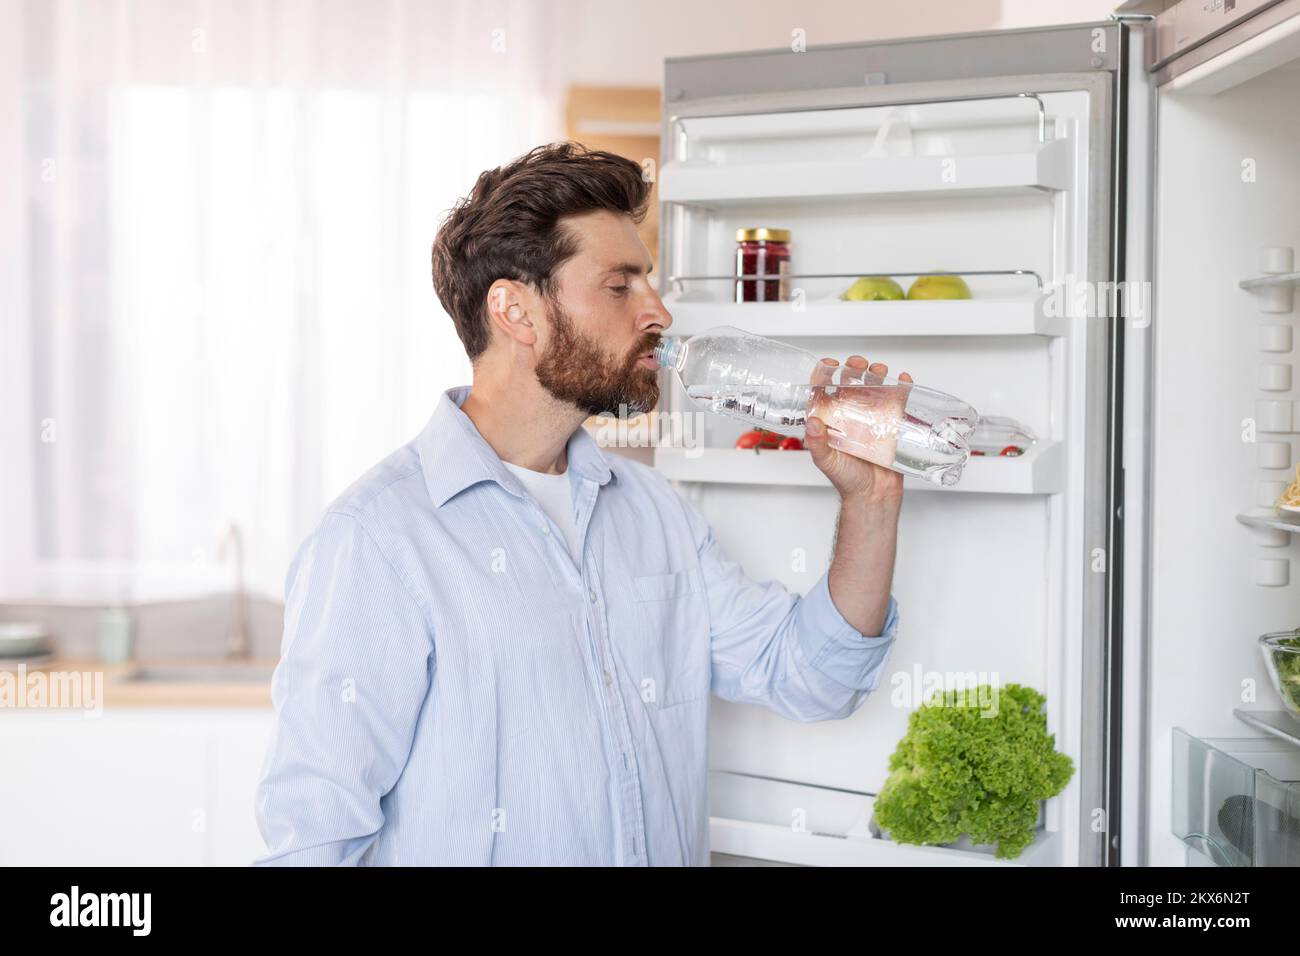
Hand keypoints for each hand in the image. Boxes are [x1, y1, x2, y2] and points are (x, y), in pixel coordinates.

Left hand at [804, 355, 912, 503]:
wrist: (875, 495)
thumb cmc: (848, 480)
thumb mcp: (828, 462)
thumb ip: (817, 444)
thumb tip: (811, 422)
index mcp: (831, 420)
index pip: (824, 390)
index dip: (824, 373)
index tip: (829, 364)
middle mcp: (850, 415)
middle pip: (851, 383)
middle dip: (854, 368)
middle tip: (858, 365)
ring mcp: (871, 418)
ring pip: (874, 387)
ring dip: (877, 373)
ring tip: (880, 370)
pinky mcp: (891, 423)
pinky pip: (897, 401)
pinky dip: (902, 387)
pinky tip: (904, 380)